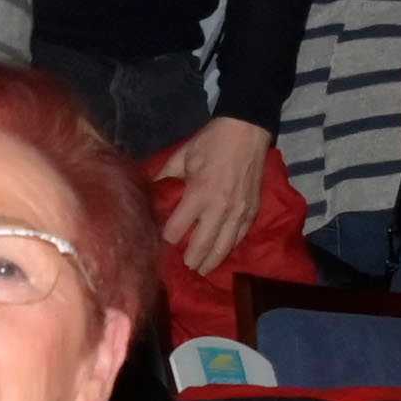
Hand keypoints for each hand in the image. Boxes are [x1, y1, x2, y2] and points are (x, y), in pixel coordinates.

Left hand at [159, 117, 275, 271]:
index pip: (177, 229)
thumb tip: (149, 188)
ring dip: (212, 261)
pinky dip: (230, 248)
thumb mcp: (182, 156)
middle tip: (185, 267)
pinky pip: (240, 237)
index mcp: (198, 194)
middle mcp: (218, 209)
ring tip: (202, 270)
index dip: (168, 237)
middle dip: (191, 260)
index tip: (163, 240)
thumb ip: (164, 175)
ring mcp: (238, 212)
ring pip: (223, 247)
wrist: (247, 131)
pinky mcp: (252, 211)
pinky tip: (223, 253)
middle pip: (202, 246)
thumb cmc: (212, 141)